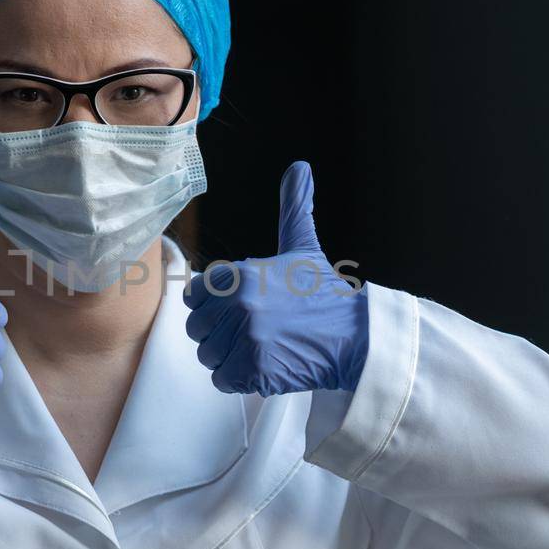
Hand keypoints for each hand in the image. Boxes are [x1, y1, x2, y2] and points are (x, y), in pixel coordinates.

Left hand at [184, 161, 368, 395]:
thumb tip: (299, 168)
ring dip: (229, 357)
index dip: (211, 307)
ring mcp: (246, 338)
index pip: (194, 296)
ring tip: (260, 348)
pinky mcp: (254, 370)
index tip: (235, 310)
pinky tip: (262, 365)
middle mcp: (240, 305)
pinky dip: (239, 378)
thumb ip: (293, 208)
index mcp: (241, 274)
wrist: (355, 337)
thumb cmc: (324, 295)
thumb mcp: (303, 247)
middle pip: (197, 329)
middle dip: (219, 334)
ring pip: (208, 355)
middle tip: (251, 333)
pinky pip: (222, 379)